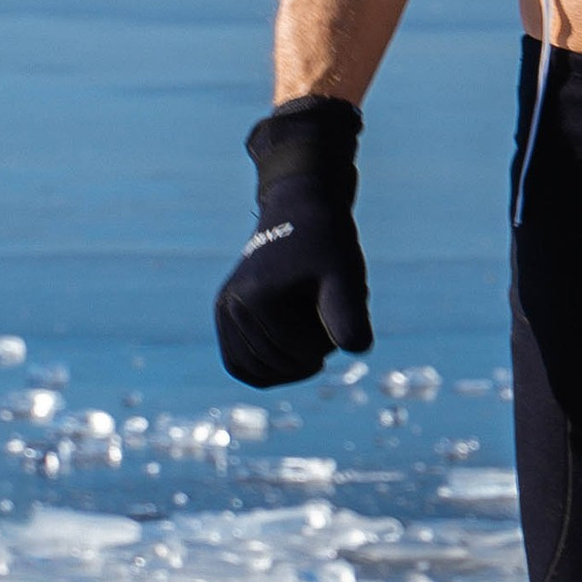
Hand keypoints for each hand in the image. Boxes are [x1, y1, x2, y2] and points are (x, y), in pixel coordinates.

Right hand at [214, 98, 374, 386]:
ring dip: (294, 360)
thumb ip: (350, 311)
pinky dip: (269, 369)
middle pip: (281, 363)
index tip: (344, 303)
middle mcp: (229, 307)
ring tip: (313, 322)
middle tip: (329, 307)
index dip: (334, 339)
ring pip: (258, 371)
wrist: (300, 209)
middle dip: (316, 348)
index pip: (303, 353)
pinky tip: (296, 354)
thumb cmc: (327, 240)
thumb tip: (357, 350)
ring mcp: (223, 312)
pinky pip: (241, 365)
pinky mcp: (225, 316)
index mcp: (255, 298)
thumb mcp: (345, 273)